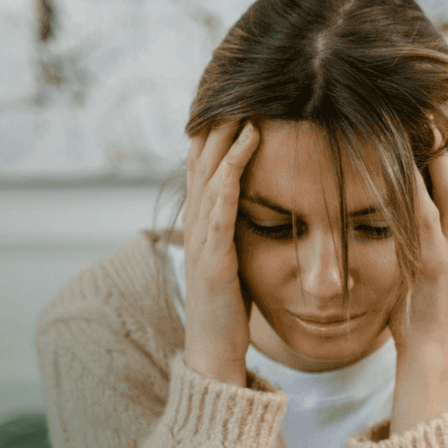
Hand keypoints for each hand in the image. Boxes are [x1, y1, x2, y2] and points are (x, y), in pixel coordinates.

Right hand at [182, 120, 259, 385]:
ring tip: (244, 106)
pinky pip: (220, 207)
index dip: (216, 134)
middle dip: (219, 125)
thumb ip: (235, 234)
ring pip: (210, 175)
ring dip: (226, 139)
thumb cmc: (228, 312)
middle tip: (238, 90)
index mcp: (202, 227)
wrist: (214, 356)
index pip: (205, 168)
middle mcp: (196, 227)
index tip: (236, 103)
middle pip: (202, 162)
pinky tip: (245, 150)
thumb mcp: (233, 262)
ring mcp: (202, 241)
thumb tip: (251, 210)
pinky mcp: (215, 258)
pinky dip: (232, 174)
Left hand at [389, 111, 447, 357]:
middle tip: (435, 93)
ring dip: (439, 146)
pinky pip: (423, 214)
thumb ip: (434, 221)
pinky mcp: (433, 261)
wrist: (434, 347)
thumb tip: (416, 188)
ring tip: (424, 113)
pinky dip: (412, 186)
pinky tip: (400, 162)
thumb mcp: (438, 253)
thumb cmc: (425, 300)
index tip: (444, 100)